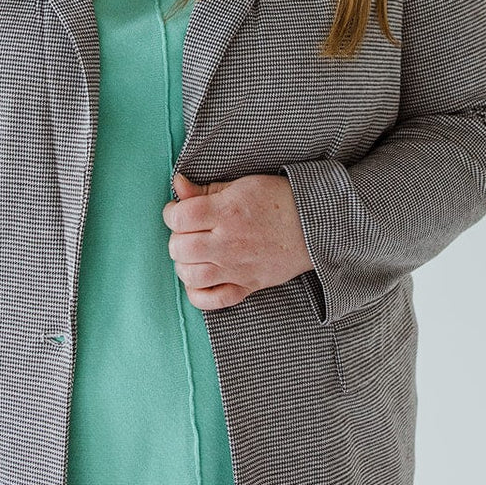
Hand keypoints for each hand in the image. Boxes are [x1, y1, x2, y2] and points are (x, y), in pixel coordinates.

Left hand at [162, 172, 313, 309]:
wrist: (314, 225)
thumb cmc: (277, 200)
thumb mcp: (241, 185)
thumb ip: (205, 189)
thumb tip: (177, 183)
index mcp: (227, 212)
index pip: (179, 217)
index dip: (172, 213)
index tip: (178, 211)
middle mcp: (229, 242)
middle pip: (180, 248)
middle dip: (176, 238)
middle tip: (186, 231)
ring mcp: (237, 268)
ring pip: (191, 276)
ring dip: (183, 264)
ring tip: (192, 253)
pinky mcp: (247, 285)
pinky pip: (213, 300)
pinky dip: (198, 294)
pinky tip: (199, 279)